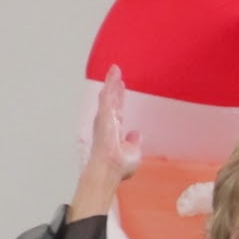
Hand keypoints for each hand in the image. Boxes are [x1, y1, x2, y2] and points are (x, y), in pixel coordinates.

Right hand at [69, 64, 141, 218]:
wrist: (110, 170)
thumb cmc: (119, 167)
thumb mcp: (133, 153)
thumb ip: (133, 143)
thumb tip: (135, 135)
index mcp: (114, 131)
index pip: (117, 110)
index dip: (119, 97)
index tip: (121, 85)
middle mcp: (108, 123)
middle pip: (112, 99)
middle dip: (113, 85)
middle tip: (116, 70)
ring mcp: (105, 119)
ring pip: (108, 96)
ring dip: (111, 81)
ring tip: (115, 68)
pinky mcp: (104, 117)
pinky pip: (106, 98)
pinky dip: (109, 86)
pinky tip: (112, 75)